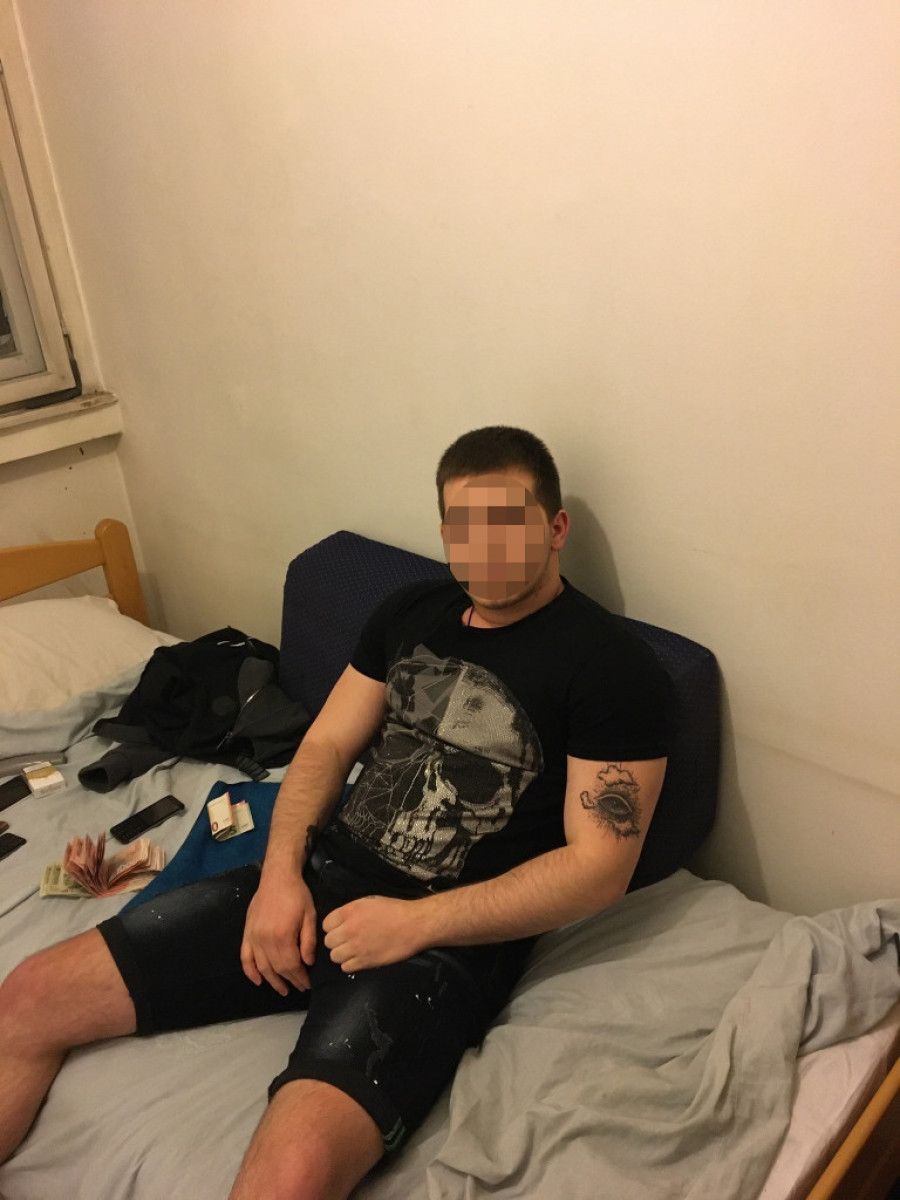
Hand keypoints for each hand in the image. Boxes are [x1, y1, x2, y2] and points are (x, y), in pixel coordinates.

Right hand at [240, 868, 316, 994]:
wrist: (277, 877)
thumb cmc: (297, 895)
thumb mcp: (310, 915)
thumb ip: (308, 941)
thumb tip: (308, 963)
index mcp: (282, 936)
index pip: (291, 965)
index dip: (299, 978)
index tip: (307, 984)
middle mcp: (264, 939)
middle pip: (277, 969)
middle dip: (289, 981)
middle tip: (299, 988)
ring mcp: (253, 937)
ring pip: (261, 967)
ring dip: (271, 981)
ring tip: (282, 989)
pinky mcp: (246, 933)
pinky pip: (245, 957)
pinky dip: (250, 972)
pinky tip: (258, 981)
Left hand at [322, 896, 429, 971]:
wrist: (414, 925)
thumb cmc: (395, 910)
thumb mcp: (369, 902)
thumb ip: (351, 911)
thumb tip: (340, 921)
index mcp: (349, 911)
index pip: (326, 924)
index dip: (333, 927)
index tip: (341, 929)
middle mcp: (349, 929)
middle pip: (328, 941)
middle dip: (336, 941)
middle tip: (348, 941)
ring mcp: (356, 947)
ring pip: (335, 956)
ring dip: (342, 954)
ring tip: (353, 951)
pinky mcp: (365, 961)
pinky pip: (346, 967)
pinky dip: (351, 965)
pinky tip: (360, 959)